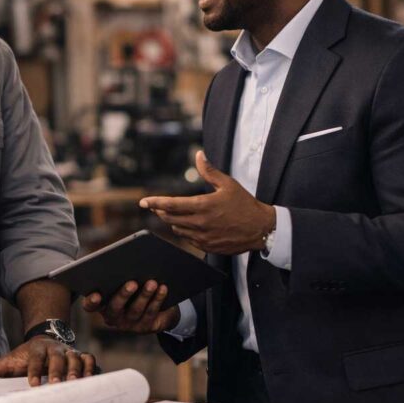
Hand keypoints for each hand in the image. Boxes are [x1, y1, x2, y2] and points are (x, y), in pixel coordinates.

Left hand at [0, 337, 96, 385]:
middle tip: (57, 384)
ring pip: (76, 357)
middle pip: (59, 356)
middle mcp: (55, 349)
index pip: (36, 358)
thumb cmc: (26, 356)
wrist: (44, 340)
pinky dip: (91, 367)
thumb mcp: (9, 360)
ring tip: (75, 384)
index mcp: (37, 349)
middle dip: (59, 370)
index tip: (32, 384)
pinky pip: (89, 359)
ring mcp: (69, 351)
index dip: (35, 370)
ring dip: (77, 370)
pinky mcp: (80, 356)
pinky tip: (91, 380)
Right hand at [82, 280, 180, 333]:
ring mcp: (129, 324)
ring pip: (136, 310)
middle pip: (115, 307)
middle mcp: (113, 317)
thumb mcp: (122, 280)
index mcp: (101, 304)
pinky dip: (157, 299)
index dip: (91, 301)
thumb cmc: (134, 288)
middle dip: (124, 294)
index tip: (96, 294)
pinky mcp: (146, 327)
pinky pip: (151, 313)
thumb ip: (117, 273)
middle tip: (132, 283)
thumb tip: (120, 258)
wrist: (158, 309)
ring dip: (144, 295)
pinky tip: (162, 288)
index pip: (90, 305)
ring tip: (152, 282)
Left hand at [140, 151, 275, 255]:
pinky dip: (185, 231)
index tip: (143, 202)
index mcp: (203, 206)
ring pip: (177, 229)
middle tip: (156, 207)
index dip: (155, 203)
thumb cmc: (245, 205)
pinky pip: (188, 239)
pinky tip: (191, 225)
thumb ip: (209, 171)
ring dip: (173, 221)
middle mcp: (200, 223)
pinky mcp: (207, 247)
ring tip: (175, 214)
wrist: (260, 229)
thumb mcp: (228, 184)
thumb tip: (199, 155)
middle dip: (160, 211)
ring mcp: (203, 237)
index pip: (171, 205)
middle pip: (169, 218)